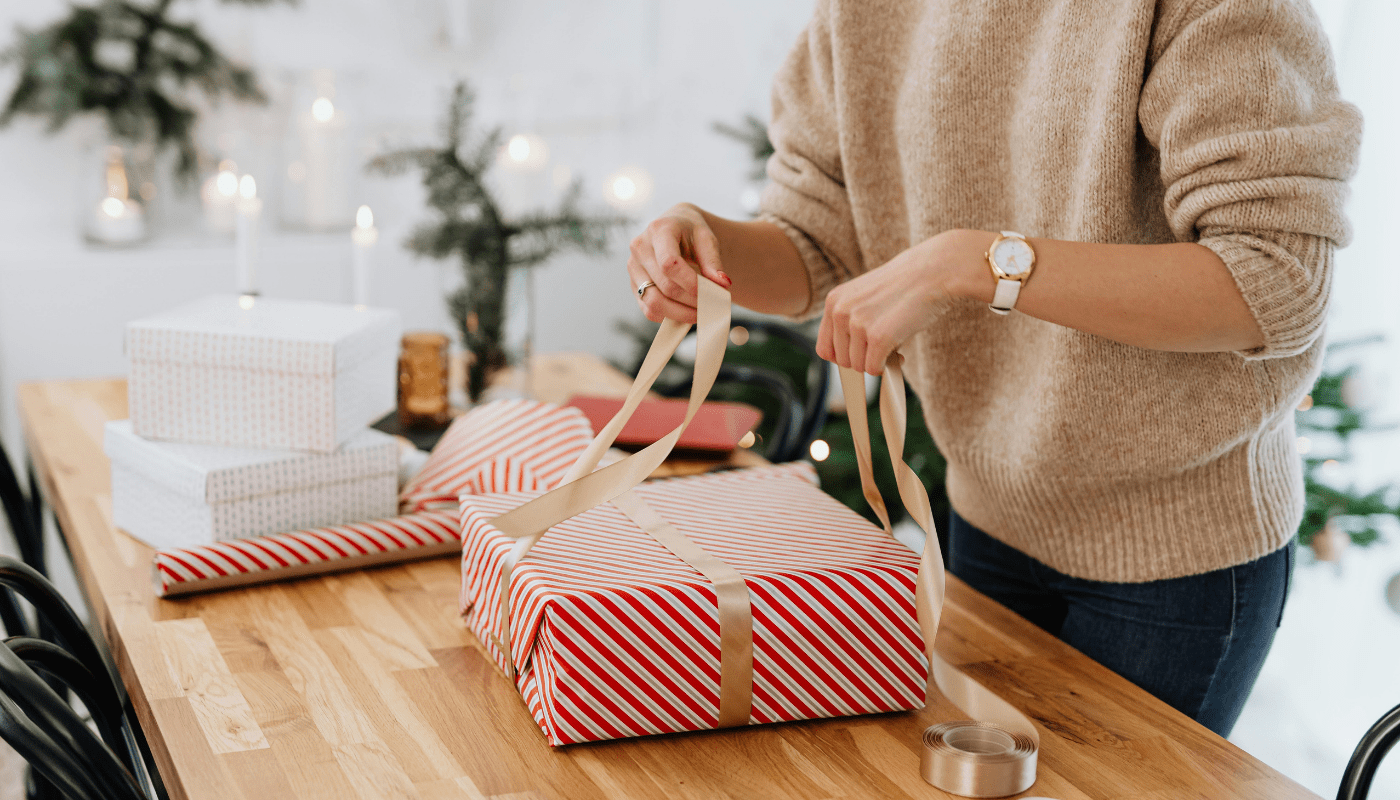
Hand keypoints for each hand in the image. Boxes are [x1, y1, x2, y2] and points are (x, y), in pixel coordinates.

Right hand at [628, 204, 731, 323]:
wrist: (674, 228)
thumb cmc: (691, 233)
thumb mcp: (707, 239)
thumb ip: (713, 261)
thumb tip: (723, 284)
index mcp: (658, 230)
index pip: (669, 263)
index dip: (690, 283)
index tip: (710, 292)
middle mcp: (640, 248)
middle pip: (665, 286)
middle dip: (691, 301)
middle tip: (712, 306)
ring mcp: (633, 268)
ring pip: (654, 302)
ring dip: (681, 313)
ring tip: (700, 312)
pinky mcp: (634, 285)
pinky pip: (649, 310)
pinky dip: (669, 316)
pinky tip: (686, 312)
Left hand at [816, 230, 988, 373]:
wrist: (933, 271)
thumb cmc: (905, 285)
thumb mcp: (865, 297)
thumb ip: (851, 322)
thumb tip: (851, 361)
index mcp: (833, 301)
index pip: (824, 349)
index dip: (844, 357)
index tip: (862, 354)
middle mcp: (840, 312)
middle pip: (842, 361)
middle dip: (863, 360)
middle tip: (884, 350)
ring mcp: (858, 324)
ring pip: (858, 367)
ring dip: (877, 363)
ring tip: (894, 347)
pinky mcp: (879, 337)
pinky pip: (874, 369)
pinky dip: (887, 368)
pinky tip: (900, 353)